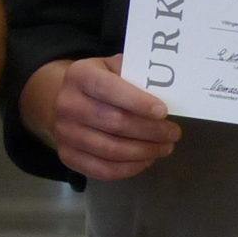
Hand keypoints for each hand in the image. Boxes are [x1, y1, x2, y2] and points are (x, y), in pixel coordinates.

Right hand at [23, 55, 179, 181]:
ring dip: (145, 151)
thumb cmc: (99, 83)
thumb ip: (134, 72)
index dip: (137, 102)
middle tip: (173, 133)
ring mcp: (64, 133)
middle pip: (114, 123)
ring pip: (111, 150)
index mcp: (79, 76)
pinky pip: (103, 170)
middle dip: (150, 131)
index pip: (108, 89)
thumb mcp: (112, 67)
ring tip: (164, 147)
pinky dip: (130, 168)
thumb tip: (167, 89)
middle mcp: (67, 104)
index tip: (163, 112)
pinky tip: (146, 160)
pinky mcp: (68, 156)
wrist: (66, 102)